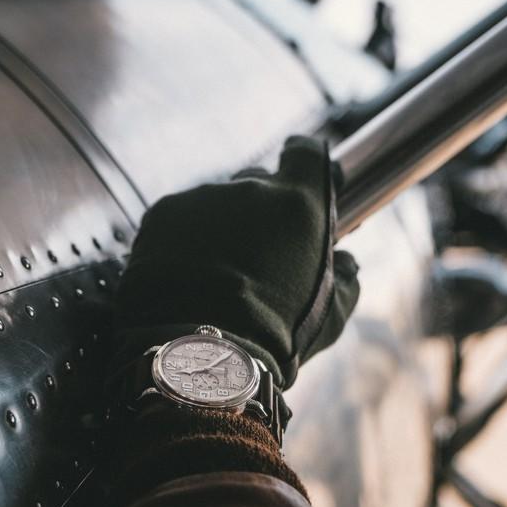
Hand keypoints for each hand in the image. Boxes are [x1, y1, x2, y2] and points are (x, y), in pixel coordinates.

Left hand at [110, 136, 359, 389]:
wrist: (200, 353)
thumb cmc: (275, 339)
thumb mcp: (331, 314)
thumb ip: (345, 276)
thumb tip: (344, 262)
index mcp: (298, 203)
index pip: (305, 153)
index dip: (304, 163)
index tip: (301, 183)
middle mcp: (249, 189)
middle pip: (257, 182)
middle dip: (260, 209)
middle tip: (257, 254)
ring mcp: (201, 198)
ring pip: (215, 205)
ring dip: (219, 229)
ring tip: (216, 278)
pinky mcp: (161, 214)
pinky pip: (179, 220)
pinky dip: (183, 241)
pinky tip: (187, 278)